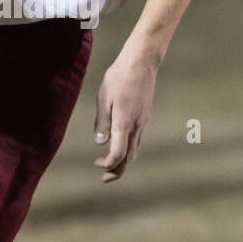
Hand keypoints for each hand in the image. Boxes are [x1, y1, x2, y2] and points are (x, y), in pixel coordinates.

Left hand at [93, 50, 157, 182]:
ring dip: (124, 162)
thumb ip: (102, 122)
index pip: (119, 154)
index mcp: (124, 123)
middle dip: (117, 171)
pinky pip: (138, 140)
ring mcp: (143, 122)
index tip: (97, 164)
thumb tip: (100, 143)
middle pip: (129, 158)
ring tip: (112, 167)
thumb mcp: (104, 98)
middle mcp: (136, 126)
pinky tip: (122, 147)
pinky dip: (130, 150)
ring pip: (136, 150)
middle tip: (105, 178)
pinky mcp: (145, 117)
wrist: (141, 63)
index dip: (108, 164)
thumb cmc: (119, 78)